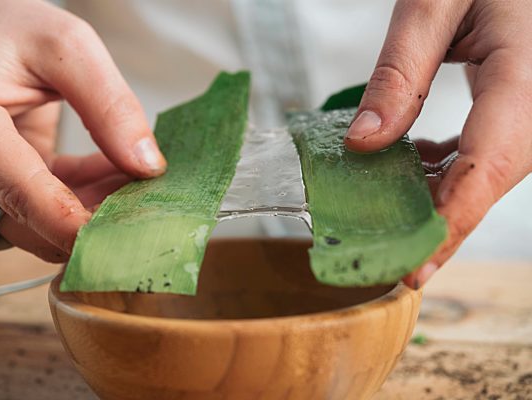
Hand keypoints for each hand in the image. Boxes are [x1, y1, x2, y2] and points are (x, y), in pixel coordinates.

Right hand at [0, 0, 166, 261]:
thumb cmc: (11, 28)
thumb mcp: (69, 47)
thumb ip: (110, 105)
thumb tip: (147, 167)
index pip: (22, 195)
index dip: (79, 225)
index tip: (131, 233)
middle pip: (31, 225)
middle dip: (95, 222)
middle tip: (153, 203)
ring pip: (41, 227)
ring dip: (95, 211)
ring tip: (141, 181)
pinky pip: (45, 212)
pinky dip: (87, 198)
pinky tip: (119, 174)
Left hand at [344, 0, 531, 287]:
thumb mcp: (434, 3)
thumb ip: (399, 72)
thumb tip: (363, 142)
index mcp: (526, 74)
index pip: (490, 162)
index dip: (452, 222)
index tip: (415, 267)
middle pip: (490, 178)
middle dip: (441, 226)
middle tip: (394, 265)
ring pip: (488, 171)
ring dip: (439, 200)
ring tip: (391, 224)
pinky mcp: (519, 105)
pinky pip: (486, 151)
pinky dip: (446, 169)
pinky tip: (413, 167)